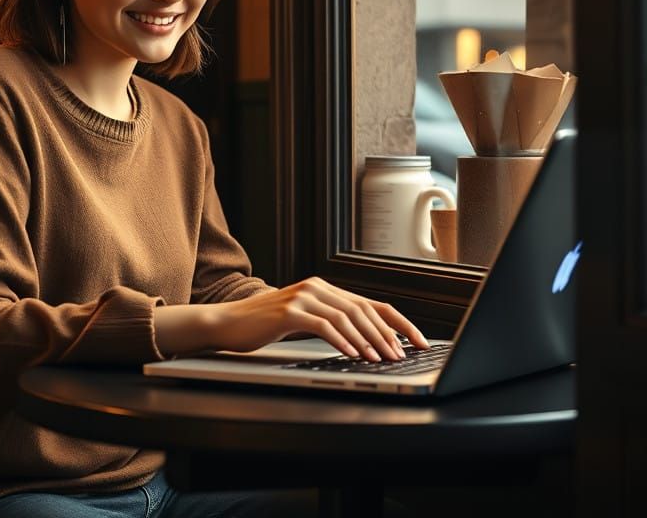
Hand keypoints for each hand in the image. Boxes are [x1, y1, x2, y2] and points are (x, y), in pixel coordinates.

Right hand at [154, 277, 422, 361]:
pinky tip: (353, 355)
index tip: (418, 341)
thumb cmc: (264, 325)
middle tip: (402, 355)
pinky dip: (343, 341)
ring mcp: (302, 297)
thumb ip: (331, 323)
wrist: (228, 323)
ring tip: (382, 358)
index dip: (398, 322)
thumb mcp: (303, 321)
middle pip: (363, 309)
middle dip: (387, 335)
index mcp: (324, 288)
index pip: (371, 304)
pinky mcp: (289, 311)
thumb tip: (369, 343)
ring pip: (347, 317)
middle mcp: (316, 287)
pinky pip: (324, 326)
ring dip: (368, 340)